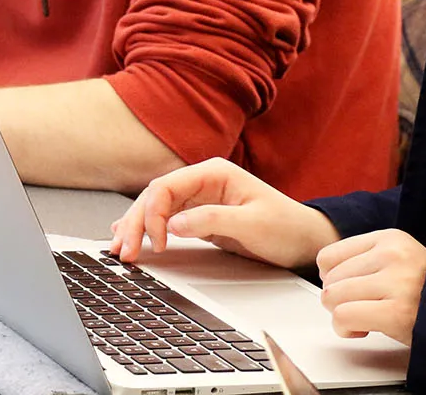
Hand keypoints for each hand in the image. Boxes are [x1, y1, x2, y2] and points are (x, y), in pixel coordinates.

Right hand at [107, 157, 340, 268]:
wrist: (305, 240)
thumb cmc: (286, 227)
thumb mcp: (252, 224)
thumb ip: (212, 220)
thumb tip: (173, 224)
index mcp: (214, 173)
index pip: (167, 186)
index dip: (152, 213)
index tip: (154, 242)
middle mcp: (203, 182)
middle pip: (155, 196)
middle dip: (136, 223)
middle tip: (123, 251)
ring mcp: (200, 198)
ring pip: (155, 208)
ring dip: (136, 227)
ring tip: (120, 248)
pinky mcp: (200, 216)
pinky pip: (165, 218)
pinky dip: (146, 228)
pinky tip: (130, 235)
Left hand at [316, 230, 425, 346]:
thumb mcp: (401, 260)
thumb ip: (366, 260)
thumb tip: (324, 275)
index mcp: (390, 239)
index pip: (328, 257)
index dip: (333, 280)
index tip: (350, 291)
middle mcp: (392, 255)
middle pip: (329, 279)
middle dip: (339, 300)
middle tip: (362, 309)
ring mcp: (396, 282)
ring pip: (333, 297)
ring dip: (342, 315)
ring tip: (364, 319)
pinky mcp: (397, 311)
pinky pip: (344, 316)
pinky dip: (346, 328)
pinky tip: (363, 330)